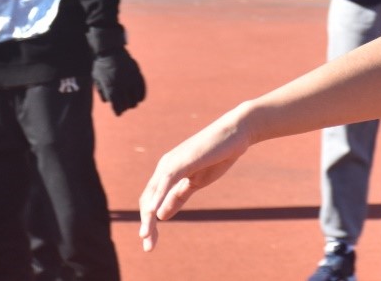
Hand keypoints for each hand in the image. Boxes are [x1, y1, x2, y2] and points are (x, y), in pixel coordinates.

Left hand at [92, 49, 146, 114]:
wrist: (110, 51)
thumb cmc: (101, 67)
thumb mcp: (96, 79)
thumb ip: (102, 91)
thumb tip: (108, 102)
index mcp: (110, 85)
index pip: (116, 104)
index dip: (118, 111)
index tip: (118, 113)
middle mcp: (122, 83)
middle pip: (126, 102)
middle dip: (125, 107)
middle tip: (124, 108)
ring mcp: (130, 78)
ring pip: (135, 96)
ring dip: (133, 102)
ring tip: (131, 104)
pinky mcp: (137, 73)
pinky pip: (142, 87)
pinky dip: (142, 95)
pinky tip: (140, 99)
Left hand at [139, 107, 250, 251]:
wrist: (235, 133)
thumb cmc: (217, 155)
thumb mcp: (196, 182)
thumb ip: (178, 196)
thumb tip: (160, 215)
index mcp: (168, 172)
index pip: (151, 199)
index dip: (149, 221)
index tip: (151, 242)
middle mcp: (164, 167)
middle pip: (148, 199)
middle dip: (146, 224)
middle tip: (148, 247)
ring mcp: (171, 163)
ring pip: (153, 193)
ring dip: (148, 217)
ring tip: (146, 236)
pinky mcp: (181, 161)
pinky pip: (166, 182)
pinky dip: (158, 198)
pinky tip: (152, 213)